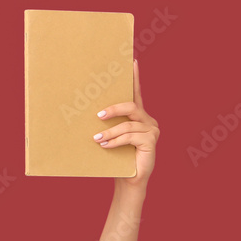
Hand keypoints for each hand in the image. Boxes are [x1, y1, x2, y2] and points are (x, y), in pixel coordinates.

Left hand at [94, 60, 158, 188]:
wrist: (128, 179)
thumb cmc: (117, 156)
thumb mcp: (110, 135)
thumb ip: (107, 123)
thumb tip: (88, 111)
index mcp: (138, 115)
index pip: (136, 93)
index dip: (135, 78)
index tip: (133, 62)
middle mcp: (148, 120)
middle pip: (131, 106)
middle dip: (113, 109)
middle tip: (98, 115)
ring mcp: (152, 130)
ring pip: (128, 124)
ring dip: (110, 131)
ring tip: (96, 138)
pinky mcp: (152, 141)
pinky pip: (130, 137)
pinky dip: (115, 141)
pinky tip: (105, 145)